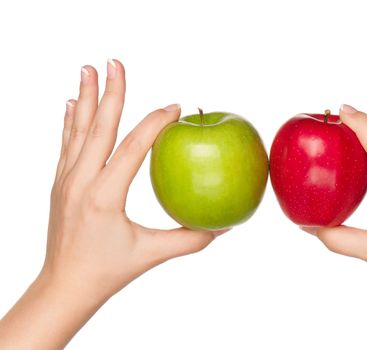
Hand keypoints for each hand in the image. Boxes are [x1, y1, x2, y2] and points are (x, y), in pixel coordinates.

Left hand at [0, 59, 224, 348]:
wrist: (63, 286)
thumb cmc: (108, 272)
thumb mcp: (151, 254)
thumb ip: (190, 239)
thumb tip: (225, 228)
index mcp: (103, 196)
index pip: (132, 148)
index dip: (154, 123)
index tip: (174, 108)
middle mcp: (79, 182)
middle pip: (98, 127)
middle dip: (110, 91)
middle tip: (115, 62)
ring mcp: (65, 180)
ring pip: (77, 130)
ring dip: (85, 97)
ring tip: (88, 69)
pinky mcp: (60, 183)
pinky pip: (66, 144)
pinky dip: (70, 120)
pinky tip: (72, 103)